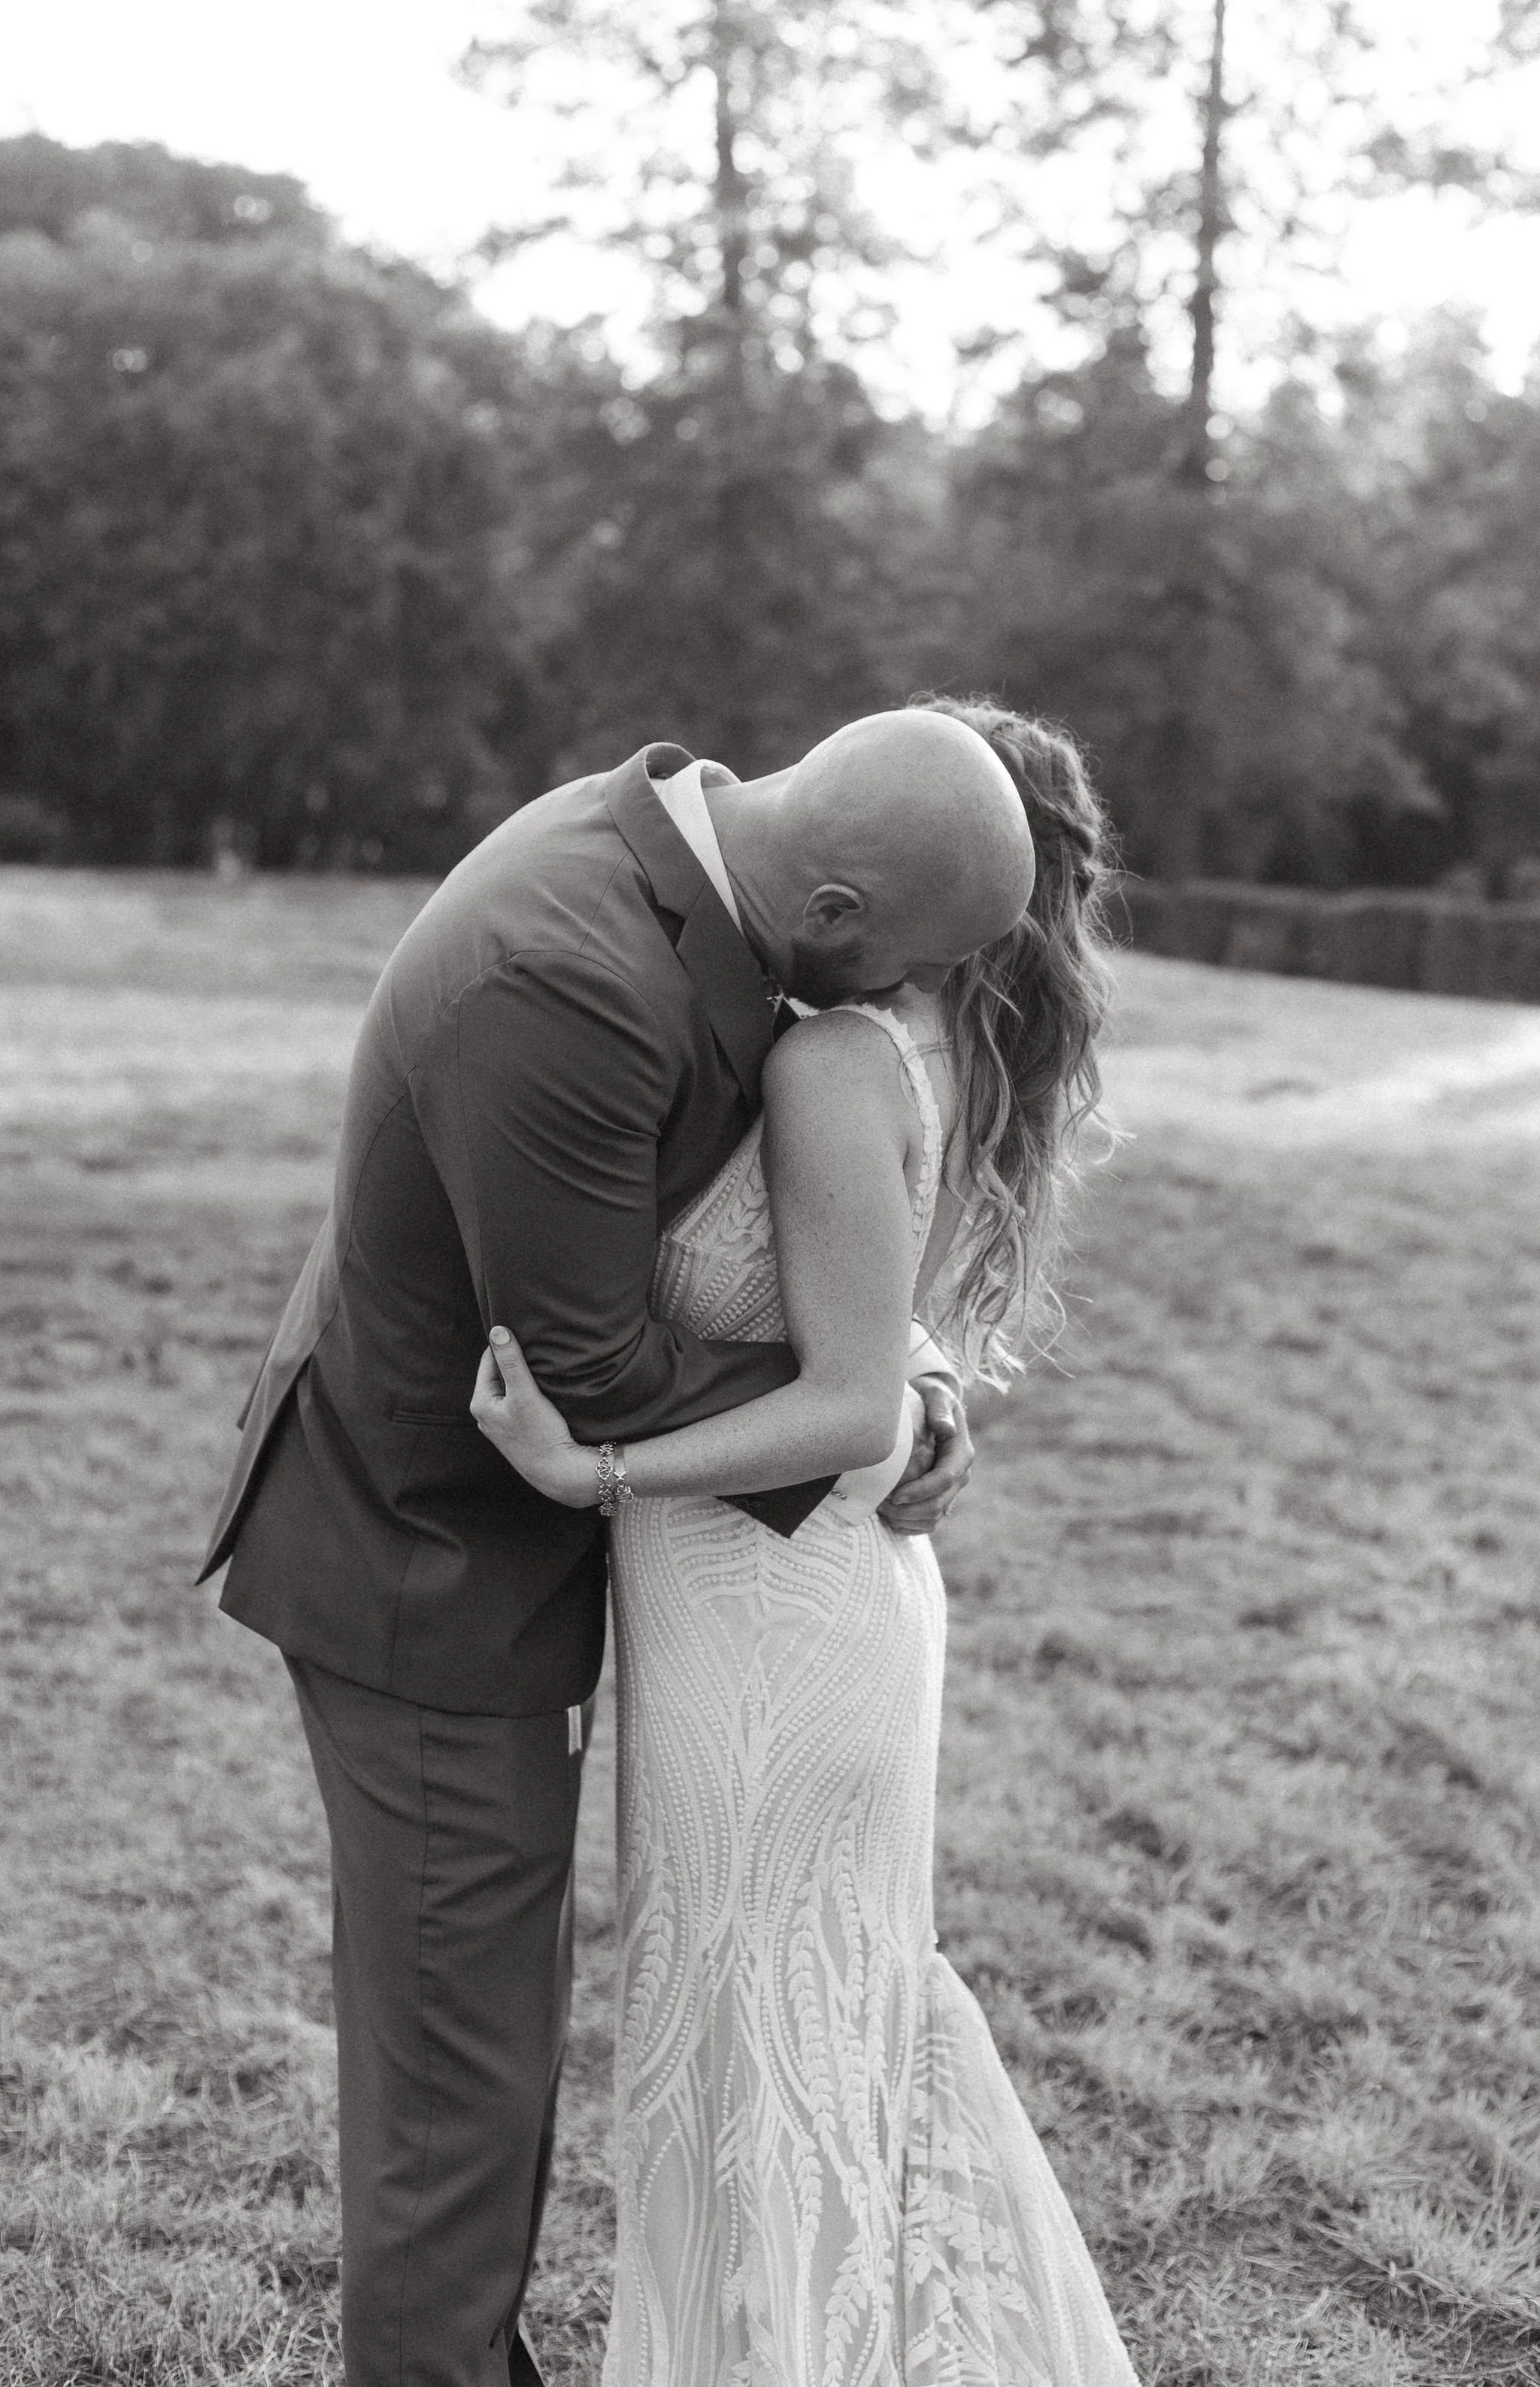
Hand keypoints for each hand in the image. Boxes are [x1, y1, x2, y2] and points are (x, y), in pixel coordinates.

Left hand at [471, 1327, 599, 1507]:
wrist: (560, 1472)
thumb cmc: (541, 1434)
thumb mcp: (525, 1393)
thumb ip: (511, 1361)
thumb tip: (497, 1330)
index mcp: (480, 1403)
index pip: (489, 1360)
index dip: (506, 1345)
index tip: (525, 1332)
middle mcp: (485, 1415)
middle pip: (498, 1375)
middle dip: (514, 1361)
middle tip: (536, 1346)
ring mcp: (500, 1425)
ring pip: (509, 1389)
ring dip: (522, 1377)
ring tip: (541, 1366)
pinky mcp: (515, 1432)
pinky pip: (517, 1402)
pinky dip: (527, 1393)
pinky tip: (543, 1391)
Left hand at [877, 1375, 973, 1535]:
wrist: (930, 1407)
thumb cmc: (929, 1398)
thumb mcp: (936, 1395)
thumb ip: (940, 1410)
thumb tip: (946, 1429)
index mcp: (961, 1452)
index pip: (945, 1479)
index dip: (920, 1491)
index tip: (895, 1495)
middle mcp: (960, 1475)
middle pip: (939, 1505)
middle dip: (909, 1510)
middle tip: (880, 1506)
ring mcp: (950, 1489)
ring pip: (933, 1518)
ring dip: (907, 1520)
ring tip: (881, 1510)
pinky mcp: (939, 1498)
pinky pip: (927, 1523)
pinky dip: (908, 1526)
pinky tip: (888, 1517)